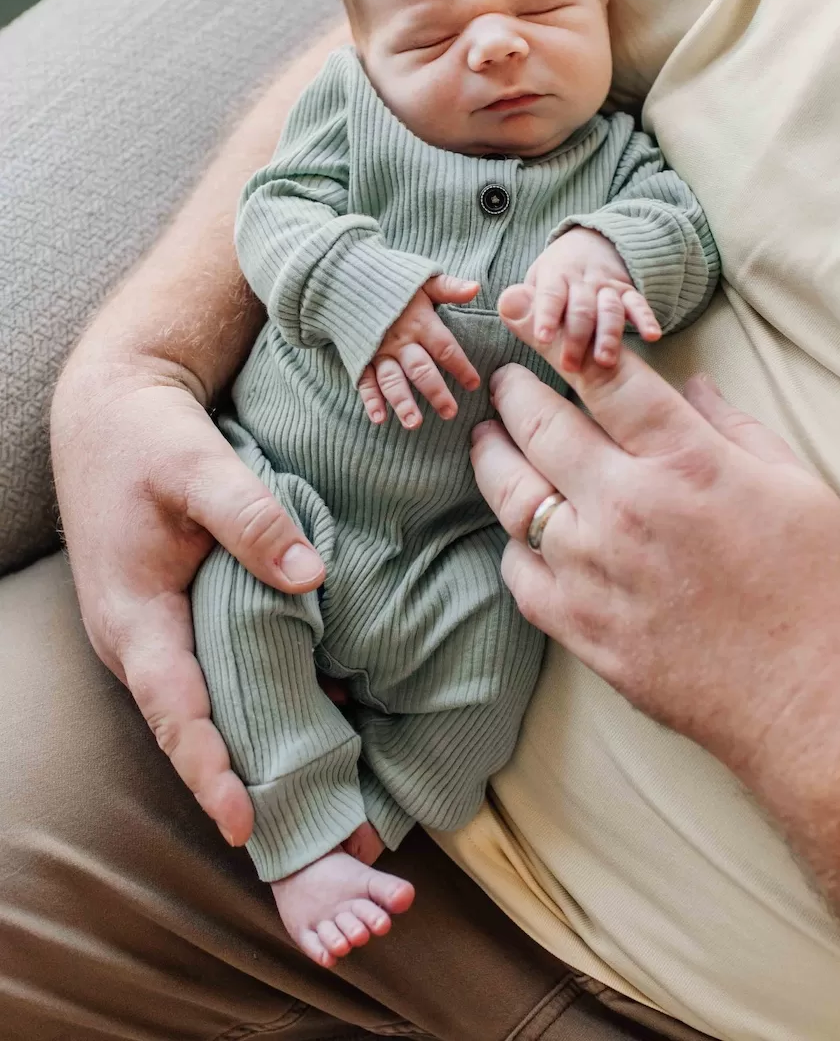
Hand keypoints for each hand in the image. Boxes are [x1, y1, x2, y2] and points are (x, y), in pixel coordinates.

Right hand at [51, 355, 325, 847]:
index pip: (174, 710)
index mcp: (133, 616)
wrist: (113, 407)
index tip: (245, 823)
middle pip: (192, 726)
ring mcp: (155, 633)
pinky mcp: (176, 617)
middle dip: (243, 782)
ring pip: (207, 704)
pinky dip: (259, 696)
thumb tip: (312, 576)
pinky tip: (322, 710)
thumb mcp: (198, 466)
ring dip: (257, 744)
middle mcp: (138, 641)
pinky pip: (215, 672)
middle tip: (309, 834)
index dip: (210, 768)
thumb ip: (253, 521)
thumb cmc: (146, 436)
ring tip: (325, 794)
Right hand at [357, 275, 480, 428]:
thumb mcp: (421, 278)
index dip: (460, 366)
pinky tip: (379, 418)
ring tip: (414, 423)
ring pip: (392, 380)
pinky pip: (365, 381)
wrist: (344, 276)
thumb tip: (476, 288)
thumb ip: (449, 287)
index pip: (444, 348)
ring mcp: (378, 351)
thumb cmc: (390, 280)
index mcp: (419, 321)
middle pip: (420, 369)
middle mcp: (400, 340)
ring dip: (403, 402)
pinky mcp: (359, 358)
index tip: (473, 384)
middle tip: (450, 413)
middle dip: (435, 392)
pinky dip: (371, 400)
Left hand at [471, 284, 839, 778]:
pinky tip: (519, 530)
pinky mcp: (581, 629)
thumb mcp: (793, 486)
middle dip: (512, 393)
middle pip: (540, 428)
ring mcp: (594, 571)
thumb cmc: (817, 591)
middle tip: (503, 382)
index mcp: (686, 462)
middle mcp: (627, 508)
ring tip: (486, 440)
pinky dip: (513, 543)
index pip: (602, 379)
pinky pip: (519, 573)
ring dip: (491, 459)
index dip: (556, 343)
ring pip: (512, 497)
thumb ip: (731, 427)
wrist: (813, 704)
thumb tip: (692, 386)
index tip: (532, 324)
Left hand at [525, 227, 660, 370]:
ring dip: (608, 335)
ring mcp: (607, 286)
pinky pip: (638, 304)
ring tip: (605, 361)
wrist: (591, 242)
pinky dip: (646, 318)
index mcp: (556, 276)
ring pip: (610, 309)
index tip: (542, 339)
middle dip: (576, 338)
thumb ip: (523, 301)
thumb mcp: (535, 281)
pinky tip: (652, 336)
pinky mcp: (628, 292)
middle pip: (581, 309)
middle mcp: (583, 281)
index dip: (546, 316)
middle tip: (571, 367)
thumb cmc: (555, 275)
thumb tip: (506, 306)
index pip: (550, 295)